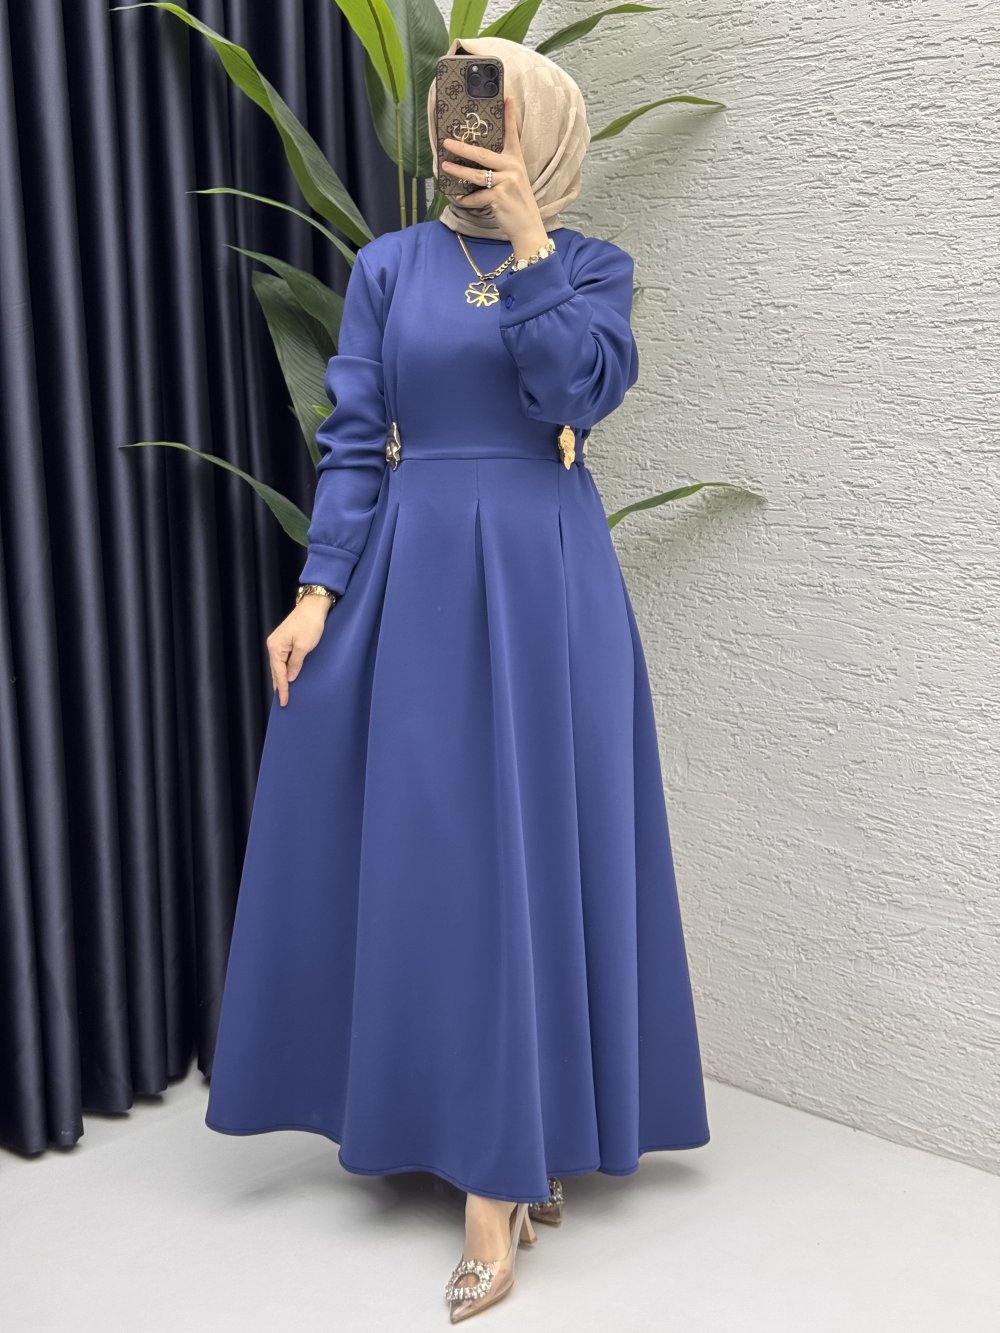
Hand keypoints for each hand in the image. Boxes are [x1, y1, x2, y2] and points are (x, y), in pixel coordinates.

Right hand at [266, 599, 331, 705]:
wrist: (313, 606)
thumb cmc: (310, 623)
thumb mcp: (305, 646)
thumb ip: (295, 664)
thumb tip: (289, 678)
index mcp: (276, 647)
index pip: (279, 674)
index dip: (282, 689)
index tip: (284, 702)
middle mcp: (272, 645)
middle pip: (275, 670)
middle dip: (279, 686)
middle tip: (283, 702)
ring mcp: (277, 641)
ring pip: (278, 665)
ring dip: (281, 678)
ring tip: (284, 693)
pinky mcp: (283, 639)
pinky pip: (281, 659)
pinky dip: (283, 669)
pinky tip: (287, 676)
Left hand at [441, 96, 547, 255]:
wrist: (528, 226)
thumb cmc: (518, 203)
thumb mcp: (514, 180)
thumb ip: (500, 169)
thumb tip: (476, 163)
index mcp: (516, 160)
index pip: (512, 134)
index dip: (510, 115)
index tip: (507, 97)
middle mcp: (512, 168)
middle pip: (483, 154)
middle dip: (462, 147)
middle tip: (446, 142)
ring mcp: (506, 182)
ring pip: (476, 174)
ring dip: (458, 171)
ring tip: (445, 167)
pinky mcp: (499, 197)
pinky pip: (477, 196)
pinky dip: (466, 199)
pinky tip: (458, 198)